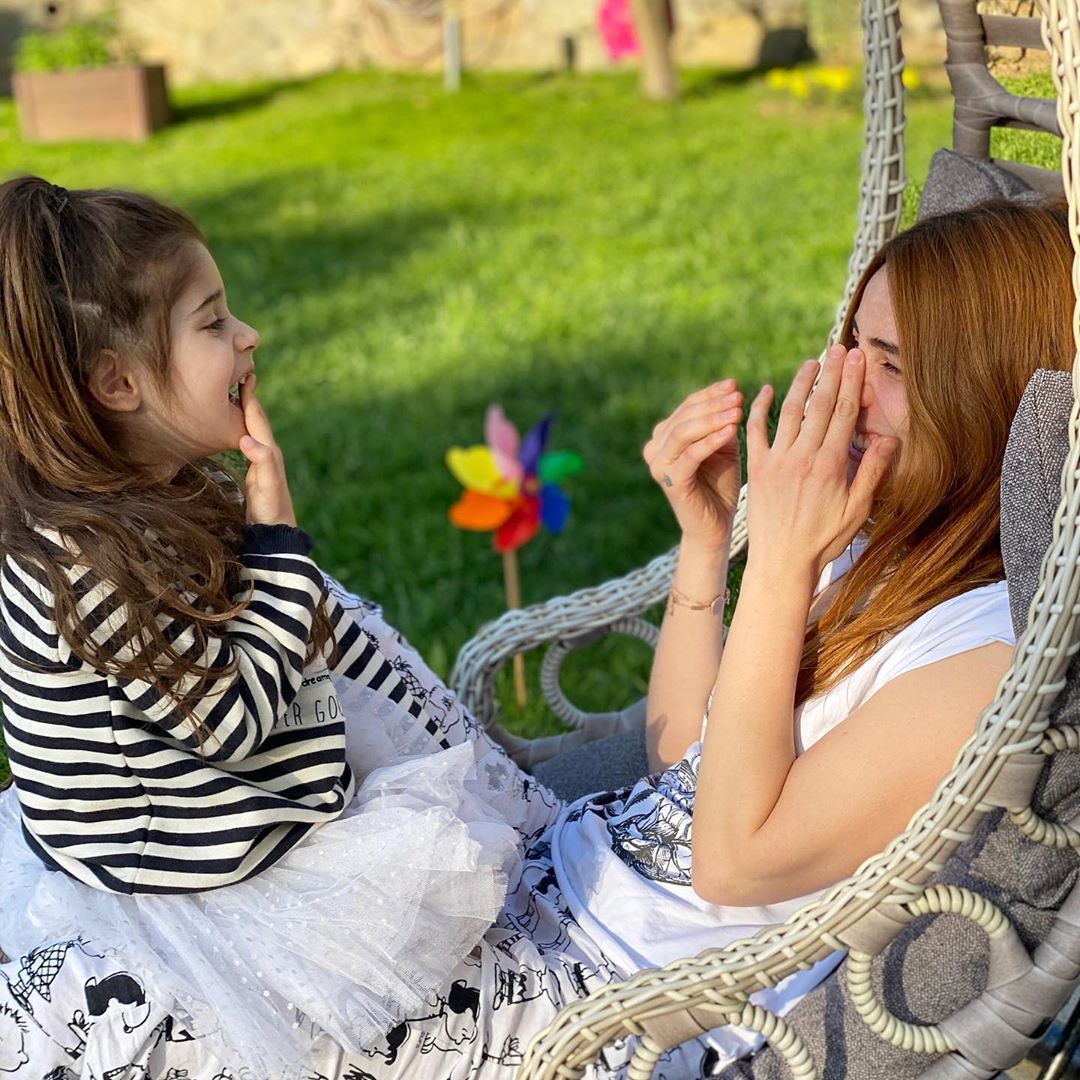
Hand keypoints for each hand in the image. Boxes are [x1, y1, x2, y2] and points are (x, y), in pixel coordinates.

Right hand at [238, 374, 297, 527]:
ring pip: (253, 429)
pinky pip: (248, 441)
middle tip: (242, 377)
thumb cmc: (271, 509)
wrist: (276, 531)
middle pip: (257, 420)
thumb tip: (247, 439)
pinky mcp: (256, 470)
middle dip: (249, 399)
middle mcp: (267, 453)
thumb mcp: (266, 485)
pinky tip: (238, 430)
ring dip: (247, 412)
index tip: (246, 377)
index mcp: (268, 452)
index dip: (250, 399)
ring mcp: (262, 462)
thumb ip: (261, 462)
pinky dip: (243, 429)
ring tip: (238, 396)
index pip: (257, 420)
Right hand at [643, 379, 743, 550]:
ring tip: (738, 410)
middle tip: (738, 396)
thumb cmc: (720, 485)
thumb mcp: (723, 447)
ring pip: (683, 432)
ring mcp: (659, 466)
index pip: (687, 407)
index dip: (710, 394)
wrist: (715, 525)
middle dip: (713, 404)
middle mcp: (655, 449)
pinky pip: (691, 455)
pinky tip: (732, 430)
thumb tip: (733, 392)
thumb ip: (722, 423)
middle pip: (684, 417)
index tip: (734, 384)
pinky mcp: (670, 482)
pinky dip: (711, 441)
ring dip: (712, 419)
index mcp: (664, 437)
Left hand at [745, 345, 895, 579]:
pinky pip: (755, 431)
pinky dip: (759, 408)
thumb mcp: (857, 511)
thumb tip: (890, 439)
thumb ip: (871, 472)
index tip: (857, 358)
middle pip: (820, 405)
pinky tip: (766, 389)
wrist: (781, 563)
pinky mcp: (757, 469)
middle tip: (839, 347)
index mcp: (831, 465)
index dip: (852, 382)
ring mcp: (777, 461)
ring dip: (800, 383)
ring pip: (789, 412)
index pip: (844, 413)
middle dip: (831, 373)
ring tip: (810, 362)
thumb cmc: (823, 541)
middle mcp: (803, 457)